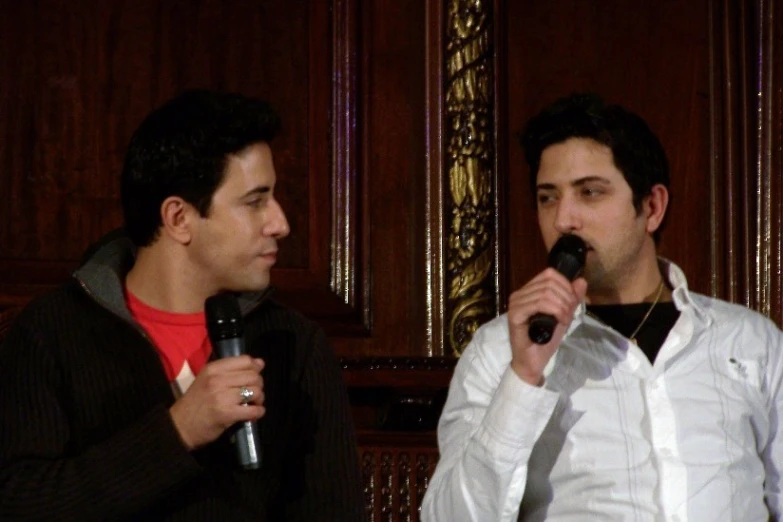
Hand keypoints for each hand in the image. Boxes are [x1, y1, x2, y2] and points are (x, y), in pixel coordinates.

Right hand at [169, 355, 264, 449]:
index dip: (255, 368)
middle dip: (259, 385)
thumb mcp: (208, 379)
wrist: (179, 426)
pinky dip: (258, 412)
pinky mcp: (227, 414)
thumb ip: (233, 370)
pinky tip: (253, 414)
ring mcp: (222, 396)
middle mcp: (218, 379)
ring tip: (252, 404)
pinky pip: (253, 410)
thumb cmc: (196, 402)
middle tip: (253, 394)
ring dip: (259, 399)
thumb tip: (260, 363)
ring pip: (256, 391)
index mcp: (213, 368)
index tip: (254, 376)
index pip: (245, 360)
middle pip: (253, 376)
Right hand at [507, 268, 587, 385]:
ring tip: (565, 320)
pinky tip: (559, 321)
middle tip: (569, 315)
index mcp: (528, 291)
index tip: (572, 303)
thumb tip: (581, 281)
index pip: (550, 274)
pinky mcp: (515, 315)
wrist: (532, 362)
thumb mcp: (563, 316)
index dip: (566, 285)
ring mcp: (515, 304)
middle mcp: (519, 294)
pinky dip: (555, 311)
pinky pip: (538, 303)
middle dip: (566, 298)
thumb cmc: (544, 341)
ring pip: (546, 293)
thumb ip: (571, 298)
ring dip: (562, 306)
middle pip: (549, 282)